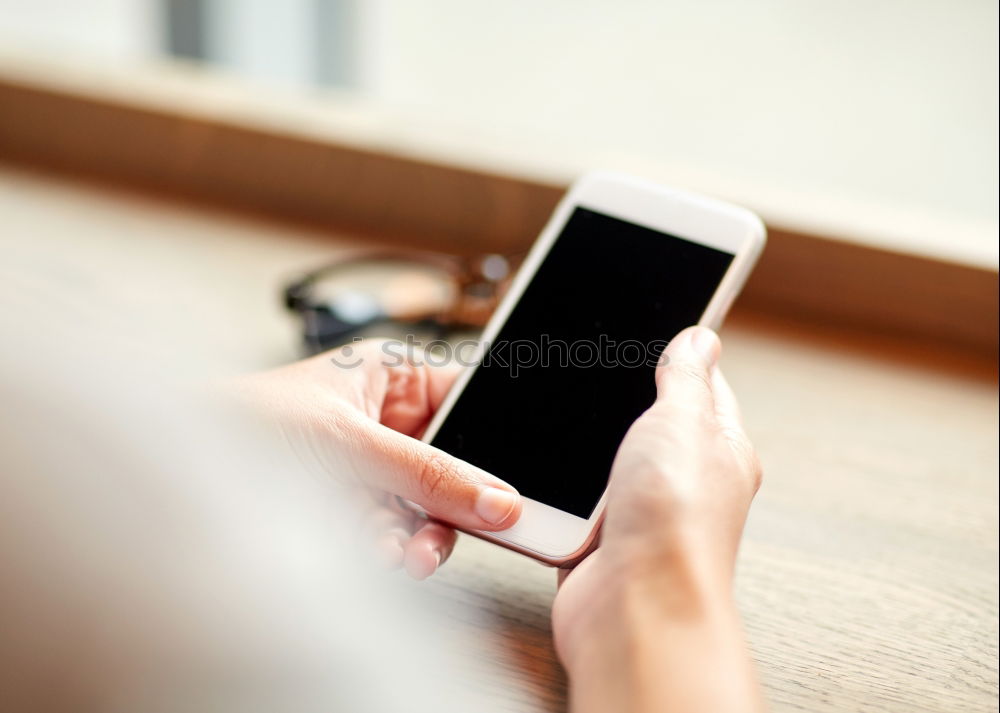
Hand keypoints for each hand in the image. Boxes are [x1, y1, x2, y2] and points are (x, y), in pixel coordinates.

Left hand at [234, 339, 521, 579]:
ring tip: (404, 555)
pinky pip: (396, 533)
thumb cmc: (246, 422)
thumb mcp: (348, 442)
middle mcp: (387, 419)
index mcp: (391, 376)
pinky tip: (374, 551)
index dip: (495, 439)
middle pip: (453, 464)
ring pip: (427, 507)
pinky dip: (390, 547)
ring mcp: (371, 467)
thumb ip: (428, 474)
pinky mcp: (353, 509)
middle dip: (452, 503)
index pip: (468, 401)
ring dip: (421, 535)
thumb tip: (500, 499)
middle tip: (457, 532)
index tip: (519, 482)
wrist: (176, 475)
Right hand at [552, 326, 763, 712]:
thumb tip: (701, 339)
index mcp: (720, 448)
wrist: (635, 607)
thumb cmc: (674, 519)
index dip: (677, 357)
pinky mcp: (601, 541)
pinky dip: (560, 491)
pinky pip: (575, 502)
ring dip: (583, 450)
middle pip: (647, 422)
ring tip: (560, 422)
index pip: (704, 387)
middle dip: (615, 401)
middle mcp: (685, 482)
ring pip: (604, 461)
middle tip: (589, 373)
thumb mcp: (683, 420)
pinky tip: (546, 477)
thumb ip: (687, 377)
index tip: (647, 330)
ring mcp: (642, 513)